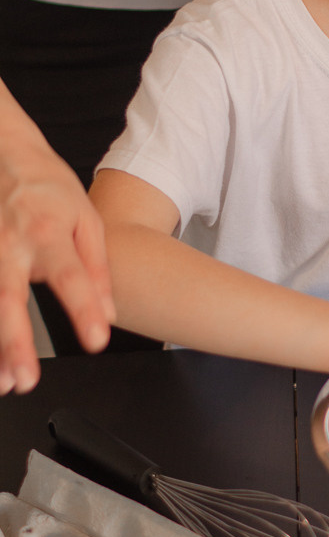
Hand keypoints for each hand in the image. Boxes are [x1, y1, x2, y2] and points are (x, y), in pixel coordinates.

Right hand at [0, 122, 114, 392]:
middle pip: (9, 297)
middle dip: (15, 342)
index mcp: (47, 233)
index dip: (84, 309)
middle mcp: (9, 244)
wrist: (6, 154)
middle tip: (24, 378)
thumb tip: (110, 313)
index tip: (97, 339)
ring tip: (4, 382)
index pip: (70, 276)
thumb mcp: (86, 219)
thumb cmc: (49, 189)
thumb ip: (97, 269)